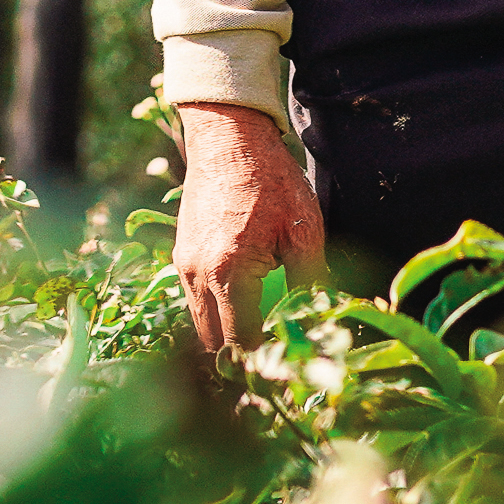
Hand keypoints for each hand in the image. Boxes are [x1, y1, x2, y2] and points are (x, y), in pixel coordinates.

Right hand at [173, 101, 328, 354]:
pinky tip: (242, 300)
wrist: (228, 137)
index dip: (261, 361)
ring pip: (200, 322)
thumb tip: (322, 320)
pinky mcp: (181, 253)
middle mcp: (198, 275)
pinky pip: (195, 298)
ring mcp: (184, 264)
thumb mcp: (304, 230)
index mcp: (229, 273)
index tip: (284, 367)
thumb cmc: (271, 180)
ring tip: (259, 332)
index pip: (240, 341)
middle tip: (272, 357)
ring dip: (225, 333)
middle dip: (240, 355)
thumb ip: (311, 280)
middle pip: (213, 342)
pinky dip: (215, 309)